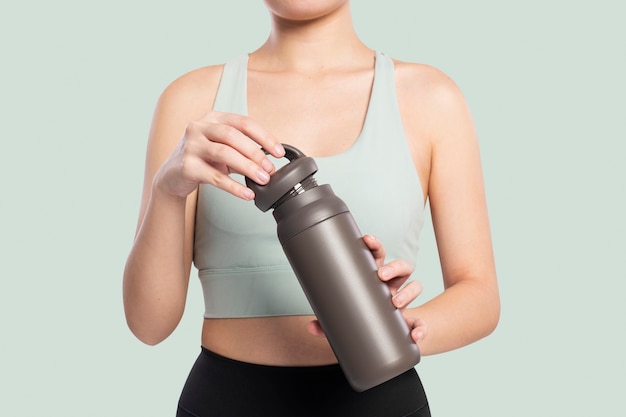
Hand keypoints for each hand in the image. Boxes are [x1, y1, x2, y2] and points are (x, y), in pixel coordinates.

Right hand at [154, 110, 284, 199]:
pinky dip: (233, 186)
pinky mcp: (186, 166)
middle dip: (255, 153)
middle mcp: (199, 128)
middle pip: (232, 136)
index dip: (264, 136)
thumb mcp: (224, 151)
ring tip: (262, 180)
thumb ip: (244, 152)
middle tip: (269, 169)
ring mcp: (190, 146)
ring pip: (223, 154)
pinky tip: (246, 194)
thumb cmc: (202, 160)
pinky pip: (214, 177)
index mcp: (213, 118)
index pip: (243, 122)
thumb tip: (270, 163)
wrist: (172, 176)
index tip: (278, 152)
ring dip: (247, 167)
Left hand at [307, 235, 426, 343]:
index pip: (378, 256)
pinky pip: (422, 324)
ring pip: (416, 285)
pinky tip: (414, 335)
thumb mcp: (344, 320)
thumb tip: (311, 327)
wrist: (382, 339)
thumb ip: (327, 324)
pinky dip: (420, 329)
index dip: (375, 245)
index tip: (367, 240)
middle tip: (381, 275)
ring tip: (395, 302)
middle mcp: (393, 286)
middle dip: (393, 266)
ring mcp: (404, 301)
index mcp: (375, 279)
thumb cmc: (362, 320)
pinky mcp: (413, 321)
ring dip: (409, 291)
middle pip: (402, 266)